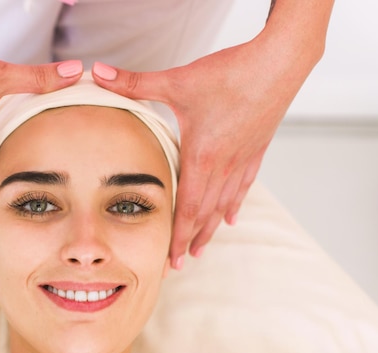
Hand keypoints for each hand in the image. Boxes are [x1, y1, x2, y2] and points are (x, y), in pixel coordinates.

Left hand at [93, 38, 312, 268]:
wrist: (280, 62)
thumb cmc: (231, 73)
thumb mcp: (177, 80)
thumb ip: (134, 81)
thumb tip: (97, 72)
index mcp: (202, 156)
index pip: (186, 208)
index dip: (177, 237)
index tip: (170, 261)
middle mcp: (224, 166)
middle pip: (204, 214)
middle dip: (189, 241)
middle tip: (179, 264)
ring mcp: (242, 160)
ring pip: (224, 204)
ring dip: (210, 229)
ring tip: (200, 249)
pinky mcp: (256, 149)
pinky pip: (244, 186)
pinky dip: (234, 204)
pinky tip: (232, 217)